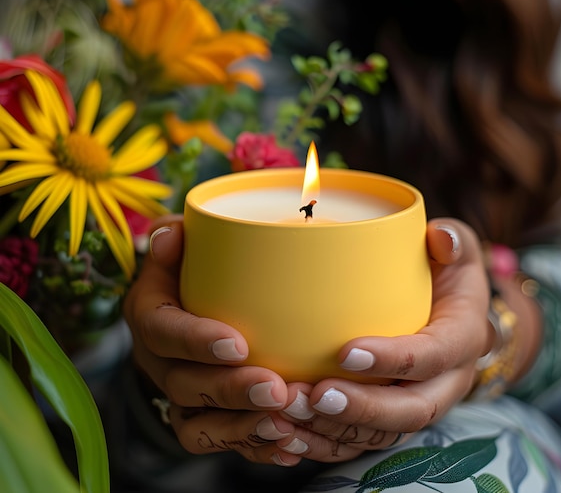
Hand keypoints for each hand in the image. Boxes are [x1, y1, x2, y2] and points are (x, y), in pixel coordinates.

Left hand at [123, 215, 491, 466]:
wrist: (453, 314)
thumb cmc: (448, 277)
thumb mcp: (457, 253)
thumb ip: (454, 243)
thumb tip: (440, 236)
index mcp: (462, 341)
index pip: (432, 356)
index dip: (392, 360)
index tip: (345, 352)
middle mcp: (445, 383)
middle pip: (410, 411)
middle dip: (360, 408)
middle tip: (314, 395)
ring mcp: (418, 404)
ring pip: (381, 434)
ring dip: (335, 429)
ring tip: (290, 412)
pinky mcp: (392, 417)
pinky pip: (362, 442)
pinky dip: (327, 443)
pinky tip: (291, 434)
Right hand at [124, 214, 299, 463]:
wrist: (197, 300)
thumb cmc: (196, 264)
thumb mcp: (183, 241)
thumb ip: (176, 235)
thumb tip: (171, 234)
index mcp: (150, 313)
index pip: (163, 330)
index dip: (196, 340)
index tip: (238, 344)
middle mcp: (159, 360)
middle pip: (185, 385)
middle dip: (230, 391)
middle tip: (276, 389)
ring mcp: (179, 392)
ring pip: (199, 425)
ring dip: (243, 428)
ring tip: (286, 425)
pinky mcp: (202, 416)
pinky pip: (221, 441)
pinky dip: (254, 446)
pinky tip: (289, 445)